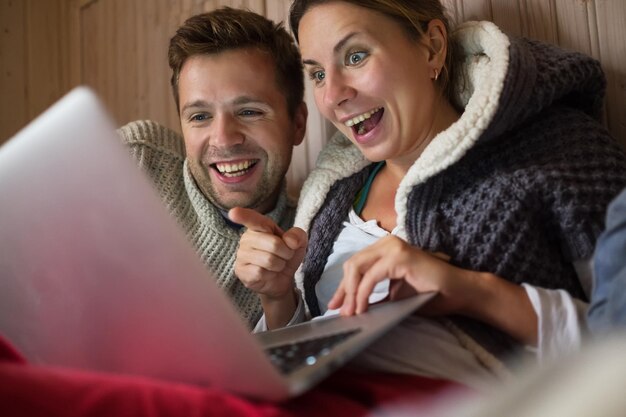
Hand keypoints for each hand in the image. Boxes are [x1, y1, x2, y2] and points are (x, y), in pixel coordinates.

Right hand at [230, 208, 306, 328]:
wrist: (281, 279)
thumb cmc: (286, 256)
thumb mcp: (298, 243)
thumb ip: (298, 235)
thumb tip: (290, 241)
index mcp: (259, 226)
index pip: (252, 219)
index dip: (243, 215)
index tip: (233, 212)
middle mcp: (247, 238)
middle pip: (274, 244)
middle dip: (286, 253)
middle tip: (284, 256)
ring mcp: (241, 255)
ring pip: (269, 260)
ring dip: (279, 265)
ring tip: (276, 265)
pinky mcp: (240, 271)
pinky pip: (261, 272)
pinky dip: (271, 275)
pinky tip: (268, 274)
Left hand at [328, 235, 471, 316]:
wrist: (458, 292)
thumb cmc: (431, 293)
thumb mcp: (395, 294)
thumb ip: (376, 295)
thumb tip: (352, 306)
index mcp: (385, 248)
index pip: (356, 264)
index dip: (343, 286)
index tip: (335, 305)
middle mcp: (387, 243)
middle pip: (352, 264)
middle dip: (343, 290)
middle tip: (340, 311)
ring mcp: (393, 247)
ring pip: (357, 268)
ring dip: (351, 293)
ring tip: (351, 313)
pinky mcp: (399, 257)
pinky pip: (371, 277)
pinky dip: (363, 294)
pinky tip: (363, 308)